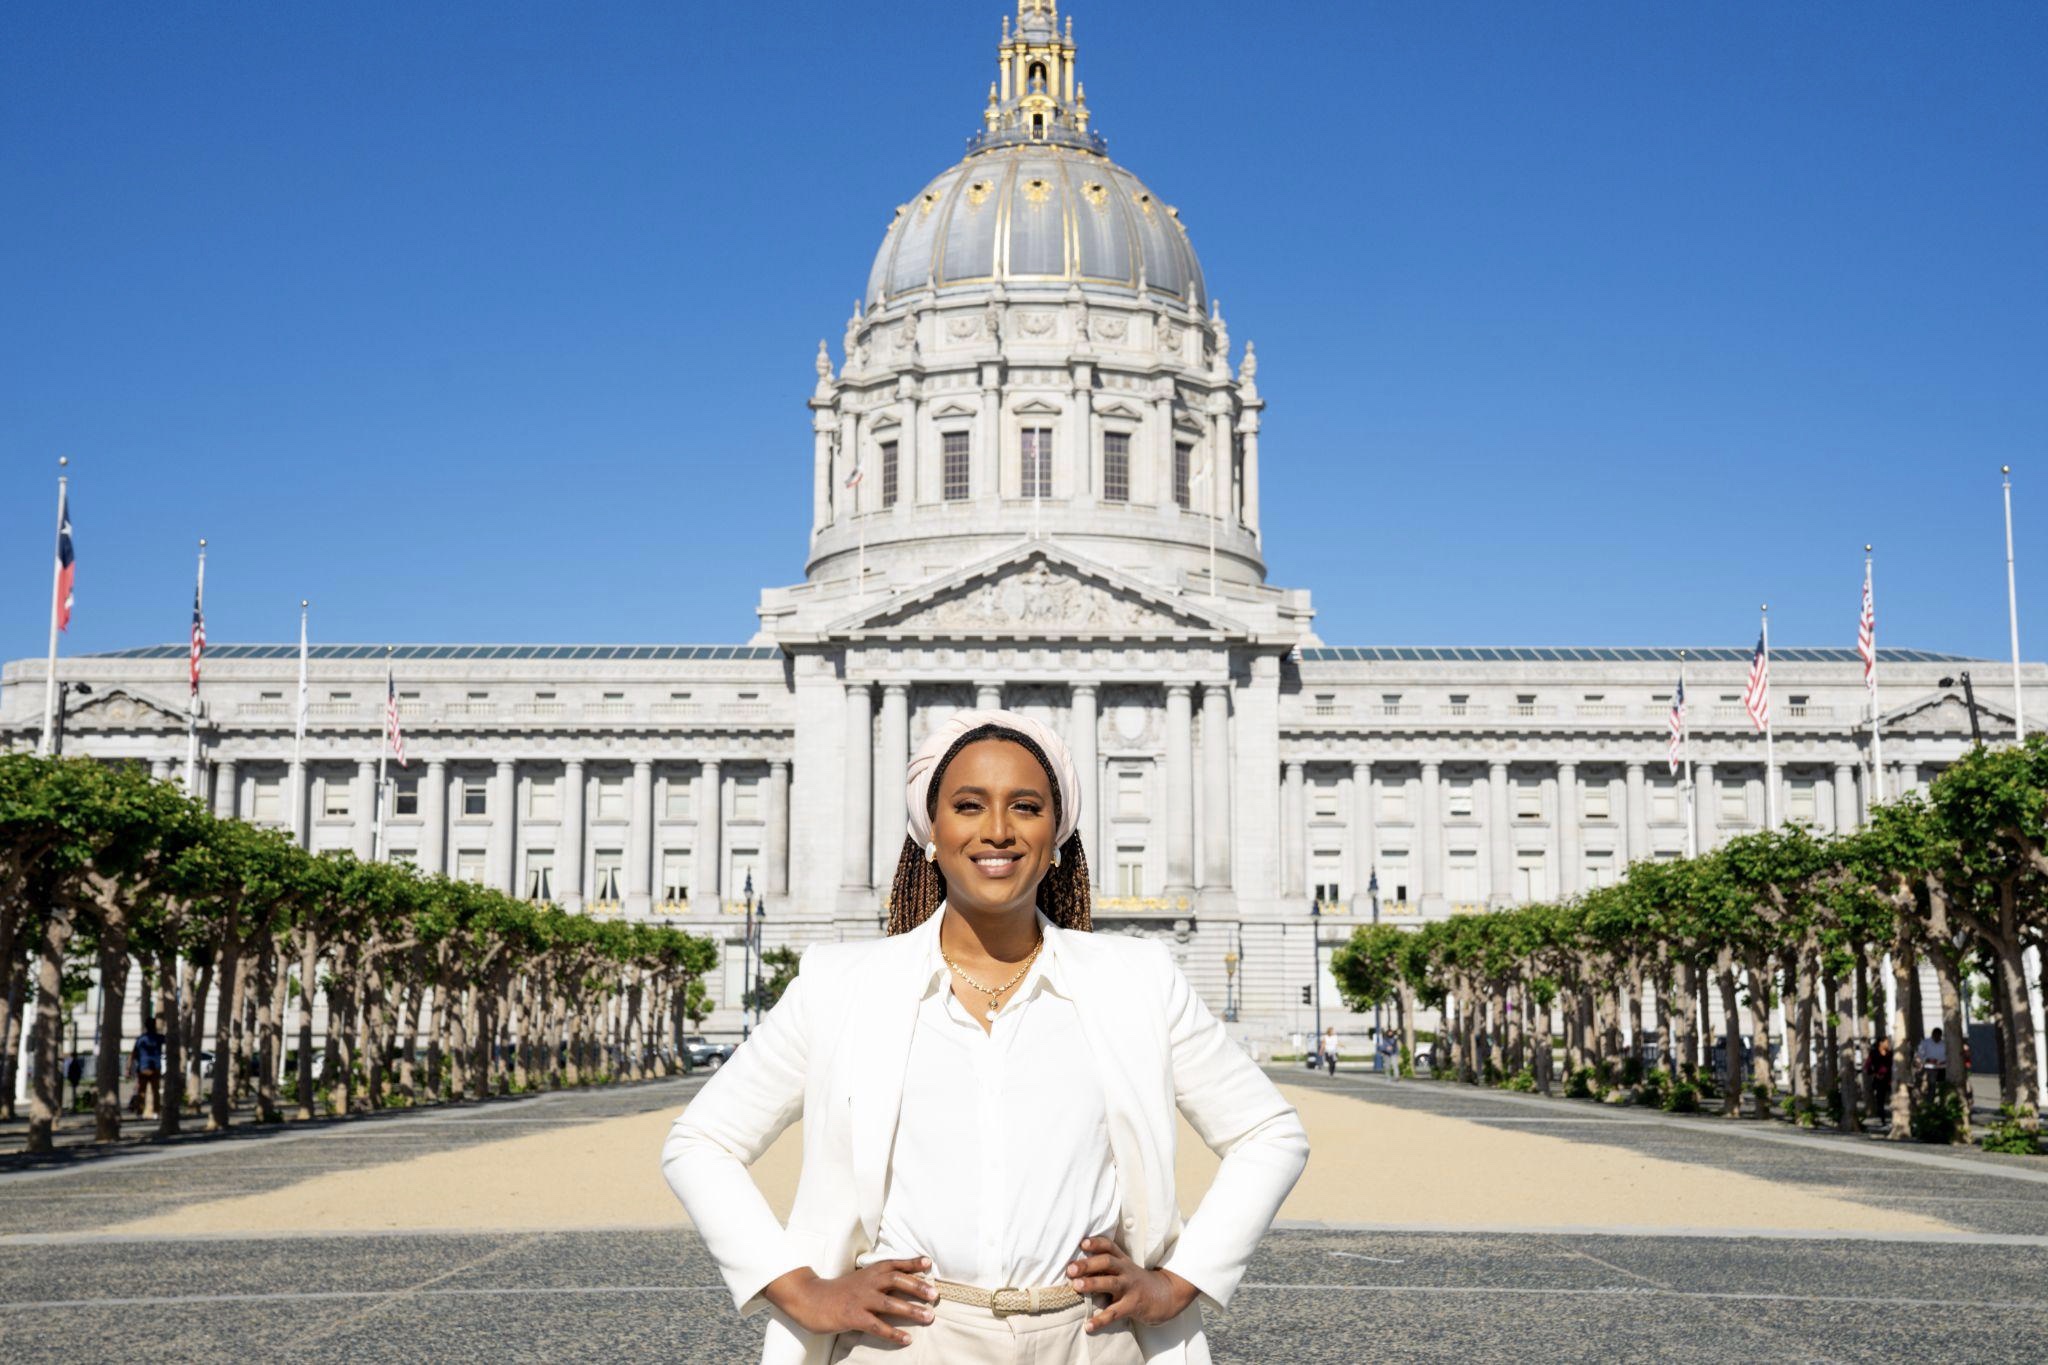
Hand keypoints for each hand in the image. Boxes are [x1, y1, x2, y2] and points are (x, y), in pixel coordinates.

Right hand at [760, 1257, 936, 1345]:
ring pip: (890, 1304)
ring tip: (928, 1317)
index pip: (894, 1264)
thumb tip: (903, 1283)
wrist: (809, 1299)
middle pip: (896, 1281)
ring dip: (911, 1310)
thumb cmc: (838, 1291)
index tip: (928, 1263)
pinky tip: (906, 1339)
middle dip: (917, 1287)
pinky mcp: (853, 1317)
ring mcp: (860, 1300)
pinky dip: (893, 1333)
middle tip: (935, 1295)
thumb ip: (879, 1280)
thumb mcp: (859, 1279)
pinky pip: (877, 1326)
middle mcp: (867, 1283)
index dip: (912, 1263)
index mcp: (869, 1271)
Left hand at [1064, 1236, 1199, 1332]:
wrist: (1166, 1296)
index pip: (1109, 1247)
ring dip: (1092, 1284)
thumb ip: (1106, 1265)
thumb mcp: (1125, 1269)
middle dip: (1088, 1264)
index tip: (1082, 1243)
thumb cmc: (1137, 1282)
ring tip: (1076, 1287)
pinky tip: (1088, 1326)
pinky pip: (1115, 1313)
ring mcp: (1130, 1288)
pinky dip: (1101, 1320)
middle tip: (1071, 1269)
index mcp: (1123, 1261)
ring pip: (1111, 1283)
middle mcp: (1126, 1271)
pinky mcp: (1133, 1306)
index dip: (1096, 1243)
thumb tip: (1076, 1266)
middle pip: (1107, 1262)